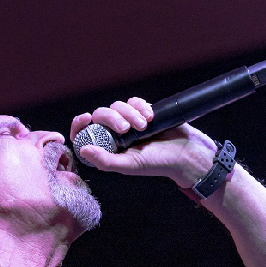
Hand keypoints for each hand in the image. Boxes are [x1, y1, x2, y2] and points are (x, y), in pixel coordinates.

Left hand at [70, 98, 217, 186]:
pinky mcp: (142, 112)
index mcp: (107, 148)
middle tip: (126, 129)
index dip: (80, 124)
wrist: (185, 153)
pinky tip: (150, 117)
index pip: (84, 133)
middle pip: (101, 114)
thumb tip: (82, 149)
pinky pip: (133, 101)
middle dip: (112, 118)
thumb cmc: (157, 163)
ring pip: (117, 106)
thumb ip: (105, 161)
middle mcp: (114, 135)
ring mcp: (128, 122)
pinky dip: (140, 106)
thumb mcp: (129, 165)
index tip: (86, 117)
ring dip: (129, 113)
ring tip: (144, 126)